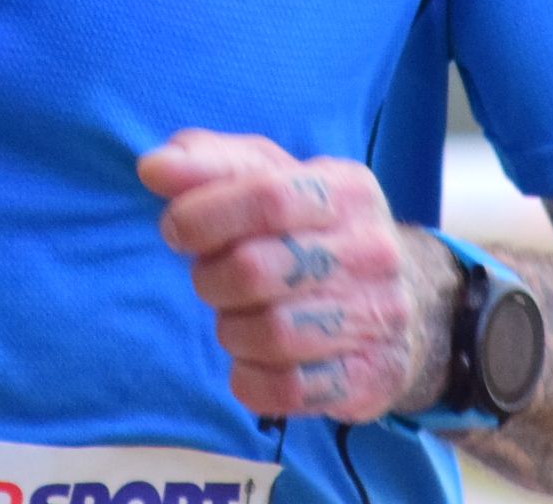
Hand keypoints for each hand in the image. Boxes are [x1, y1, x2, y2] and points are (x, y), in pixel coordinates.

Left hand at [137, 128, 456, 422]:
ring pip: (272, 335)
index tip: (176, 229)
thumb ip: (208, 163)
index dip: (204, 215)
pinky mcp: (373, 377)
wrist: (399, 300)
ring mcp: (380, 317)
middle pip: (256, 270)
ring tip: (237, 319)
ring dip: (231, 331)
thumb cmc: (308, 229)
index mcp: (348, 189)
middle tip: (211, 278)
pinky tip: (254, 360)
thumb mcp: (267, 178)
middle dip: (211, 279)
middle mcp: (373, 251)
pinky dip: (252, 380)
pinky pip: (290, 390)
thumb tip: (153, 168)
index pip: (268, 196)